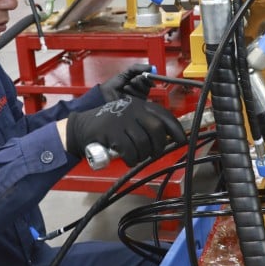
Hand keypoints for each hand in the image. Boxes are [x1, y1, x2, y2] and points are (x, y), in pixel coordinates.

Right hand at [66, 95, 184, 165]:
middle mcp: (134, 109)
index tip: (181, 141)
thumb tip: (169, 139)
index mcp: (140, 105)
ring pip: (144, 143)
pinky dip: (132, 160)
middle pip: (157, 130)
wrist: (82, 127)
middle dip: (159, 146)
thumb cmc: (111, 126)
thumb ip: (146, 124)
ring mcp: (123, 119)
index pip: (164, 115)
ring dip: (143, 155)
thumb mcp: (130, 118)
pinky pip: (130, 151)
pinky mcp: (113, 132)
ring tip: (137, 157)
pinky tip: (129, 160)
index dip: (176, 129)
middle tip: (154, 154)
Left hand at [100, 64, 153, 100]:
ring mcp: (139, 98)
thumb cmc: (115, 83)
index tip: (146, 74)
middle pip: (149, 85)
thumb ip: (138, 68)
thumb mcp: (126, 72)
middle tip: (133, 80)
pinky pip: (141, 98)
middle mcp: (141, 90)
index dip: (149, 76)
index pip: (150, 79)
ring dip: (135, 87)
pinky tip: (126, 93)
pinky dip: (133, 93)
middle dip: (141, 81)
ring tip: (126, 87)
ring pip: (145, 91)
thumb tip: (151, 67)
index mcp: (139, 82)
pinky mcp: (137, 105)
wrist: (106, 94)